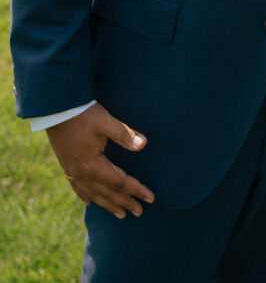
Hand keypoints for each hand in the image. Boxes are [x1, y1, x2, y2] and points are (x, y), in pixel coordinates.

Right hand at [47, 102, 154, 218]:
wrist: (56, 110)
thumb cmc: (84, 114)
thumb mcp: (106, 122)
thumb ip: (125, 135)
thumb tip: (144, 144)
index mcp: (93, 165)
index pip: (120, 182)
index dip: (136, 190)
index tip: (150, 198)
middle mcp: (82, 174)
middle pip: (107, 193)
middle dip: (125, 203)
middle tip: (140, 212)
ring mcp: (72, 172)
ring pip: (93, 194)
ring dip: (108, 205)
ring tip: (121, 215)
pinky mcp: (67, 166)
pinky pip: (78, 188)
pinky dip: (86, 197)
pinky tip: (90, 203)